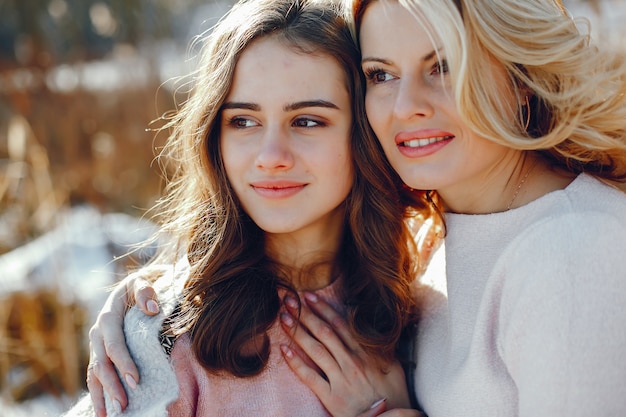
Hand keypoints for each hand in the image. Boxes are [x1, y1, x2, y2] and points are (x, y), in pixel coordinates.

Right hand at [86, 268, 161, 416]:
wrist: (140, 284)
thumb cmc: (147, 284)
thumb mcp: (147, 280)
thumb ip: (146, 291)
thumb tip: (151, 309)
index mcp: (109, 314)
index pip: (114, 342)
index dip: (123, 362)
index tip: (136, 380)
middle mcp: (99, 331)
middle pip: (101, 362)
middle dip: (112, 385)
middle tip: (125, 404)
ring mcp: (98, 343)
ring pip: (95, 373)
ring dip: (102, 394)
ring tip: (112, 415)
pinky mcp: (101, 353)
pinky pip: (95, 376)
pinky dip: (98, 394)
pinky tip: (104, 411)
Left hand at [279, 292, 412, 416]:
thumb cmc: (394, 395)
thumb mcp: (394, 366)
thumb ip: (381, 347)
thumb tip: (372, 328)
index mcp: (366, 352)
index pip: (339, 324)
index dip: (323, 308)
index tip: (309, 296)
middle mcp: (352, 362)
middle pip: (324, 332)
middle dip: (305, 314)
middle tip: (288, 300)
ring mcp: (341, 379)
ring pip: (315, 350)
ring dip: (297, 332)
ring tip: (283, 318)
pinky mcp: (332, 397)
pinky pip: (310, 377)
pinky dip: (296, 362)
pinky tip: (284, 350)